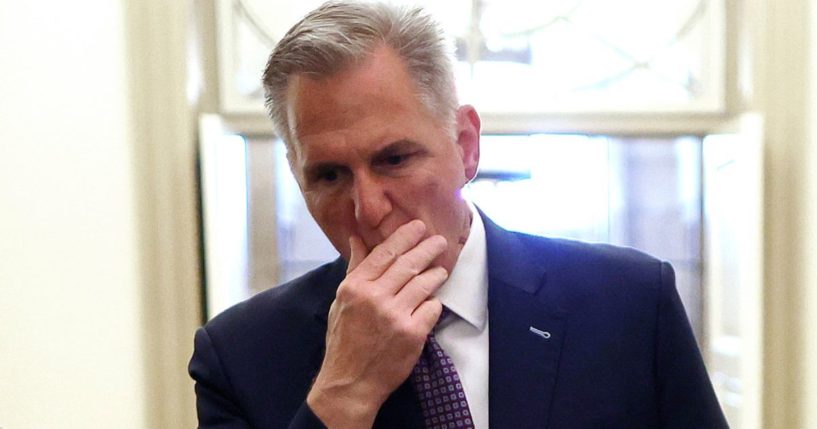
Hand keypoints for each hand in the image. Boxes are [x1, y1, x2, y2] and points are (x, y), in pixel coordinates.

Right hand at [307, 220, 447, 427]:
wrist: (350, 383)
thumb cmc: (344, 341)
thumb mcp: (340, 302)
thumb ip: (354, 269)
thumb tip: (358, 239)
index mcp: (355, 287)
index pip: (385, 253)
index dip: (405, 237)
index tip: (418, 227)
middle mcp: (375, 298)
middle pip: (408, 264)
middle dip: (427, 249)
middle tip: (439, 240)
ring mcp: (395, 315)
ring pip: (424, 283)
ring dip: (436, 273)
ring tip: (441, 269)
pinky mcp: (412, 333)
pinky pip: (431, 308)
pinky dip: (433, 303)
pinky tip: (433, 301)